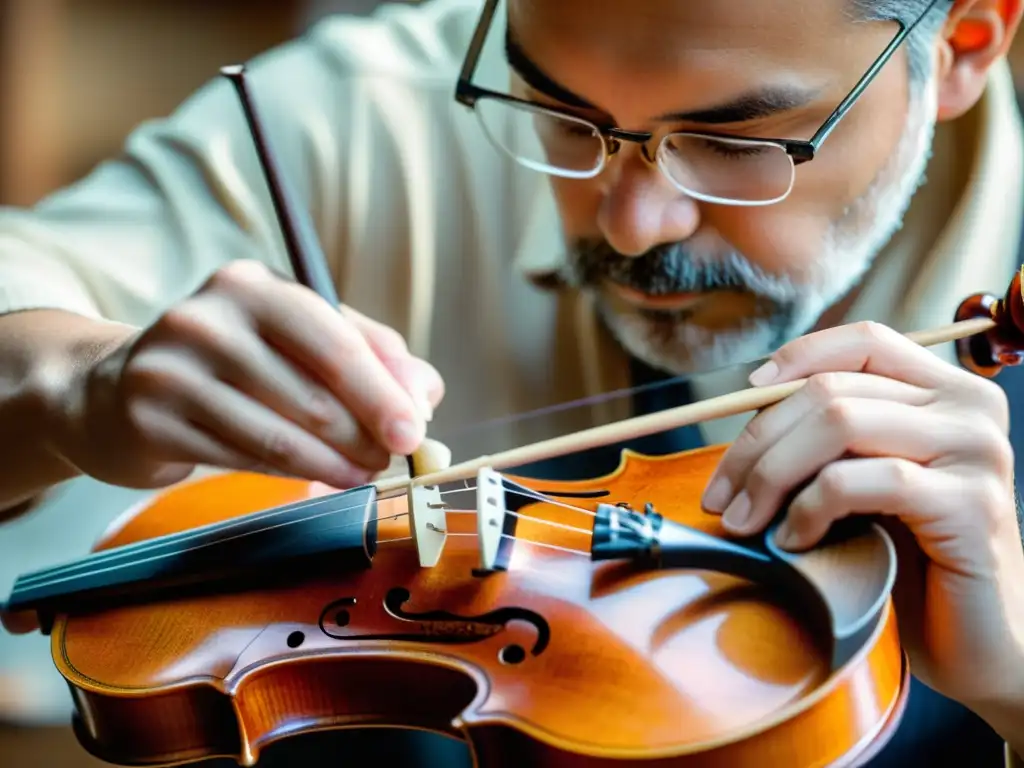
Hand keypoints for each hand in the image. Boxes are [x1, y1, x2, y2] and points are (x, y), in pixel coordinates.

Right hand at [54, 260, 443, 489]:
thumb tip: (426, 392)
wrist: (118, 389)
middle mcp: (207, 320)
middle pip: (312, 394)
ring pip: (281, 435)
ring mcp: (172, 371)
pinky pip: (245, 460)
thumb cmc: (233, 361)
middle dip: (365, 436)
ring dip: (336, 464)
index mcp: (252, 285)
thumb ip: (369, 352)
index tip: (414, 431)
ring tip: (364, 472)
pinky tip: (320, 477)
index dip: (381, 392)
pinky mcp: (153, 421)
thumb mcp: (297, 336)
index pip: (333, 340)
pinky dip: (294, 475)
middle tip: (391, 459)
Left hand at [700, 321, 1023, 715]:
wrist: (979, 639)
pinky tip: (791, 541)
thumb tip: (751, 407)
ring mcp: (974, 452)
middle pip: (832, 390)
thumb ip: (834, 434)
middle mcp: (970, 407)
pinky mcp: (967, 504)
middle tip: (720, 495)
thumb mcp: (869, 477)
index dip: (798, 357)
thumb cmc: (911, 556)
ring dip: (771, 475)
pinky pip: (856, 482)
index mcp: (948, 390)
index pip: (863, 341)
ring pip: (838, 424)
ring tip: (744, 521)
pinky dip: (807, 508)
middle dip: (757, 442)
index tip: (745, 391)